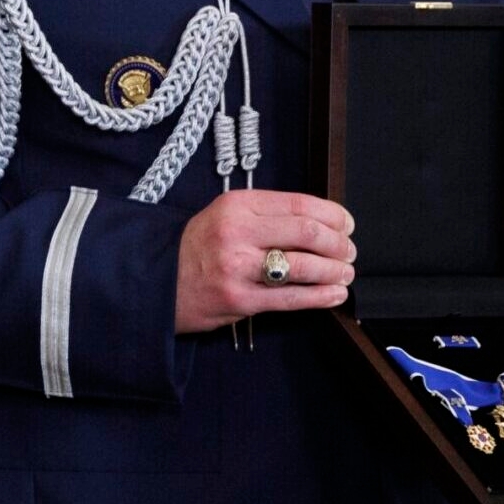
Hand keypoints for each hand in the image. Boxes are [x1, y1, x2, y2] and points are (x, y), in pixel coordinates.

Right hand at [174, 189, 354, 333]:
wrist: (156, 280)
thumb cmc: (196, 248)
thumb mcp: (224, 215)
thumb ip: (266, 215)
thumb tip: (321, 224)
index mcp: (236, 205)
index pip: (299, 204)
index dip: (333, 215)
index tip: (346, 225)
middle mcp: (237, 231)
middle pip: (308, 233)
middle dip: (339, 245)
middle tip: (348, 253)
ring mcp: (238, 267)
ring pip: (305, 266)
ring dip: (335, 272)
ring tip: (343, 274)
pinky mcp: (240, 299)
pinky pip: (293, 298)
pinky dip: (322, 296)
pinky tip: (334, 294)